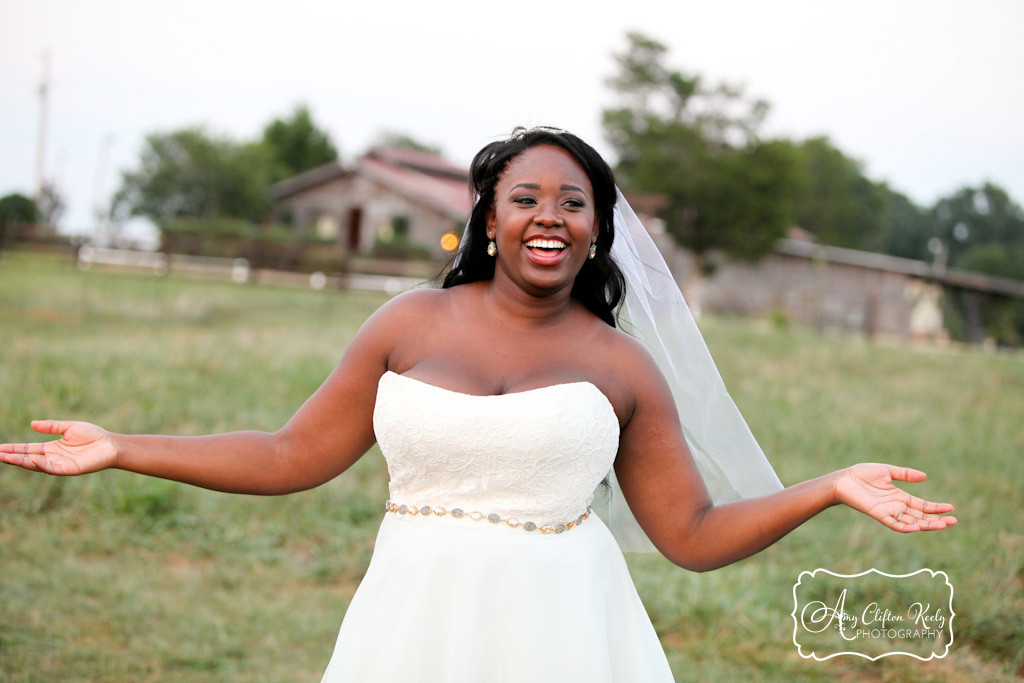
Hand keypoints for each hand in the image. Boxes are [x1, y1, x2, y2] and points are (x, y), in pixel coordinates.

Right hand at [0, 420, 117, 475]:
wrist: (111, 445)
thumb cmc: (93, 436)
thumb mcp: (69, 427)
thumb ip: (51, 426)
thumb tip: (31, 424)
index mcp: (52, 448)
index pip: (28, 449)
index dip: (14, 448)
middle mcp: (53, 457)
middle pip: (28, 458)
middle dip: (12, 457)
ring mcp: (60, 464)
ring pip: (36, 465)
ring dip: (21, 461)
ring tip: (6, 458)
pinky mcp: (69, 469)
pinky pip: (52, 468)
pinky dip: (41, 465)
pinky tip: (31, 460)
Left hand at [833, 463, 956, 531]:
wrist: (843, 479)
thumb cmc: (862, 474)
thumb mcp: (887, 471)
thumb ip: (905, 474)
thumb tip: (925, 477)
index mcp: (899, 497)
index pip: (922, 505)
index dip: (936, 508)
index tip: (951, 508)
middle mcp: (896, 507)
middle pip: (920, 516)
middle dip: (937, 520)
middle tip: (954, 521)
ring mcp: (888, 512)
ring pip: (911, 522)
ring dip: (926, 525)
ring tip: (943, 525)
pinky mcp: (878, 514)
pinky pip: (894, 524)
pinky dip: (906, 527)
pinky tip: (917, 527)